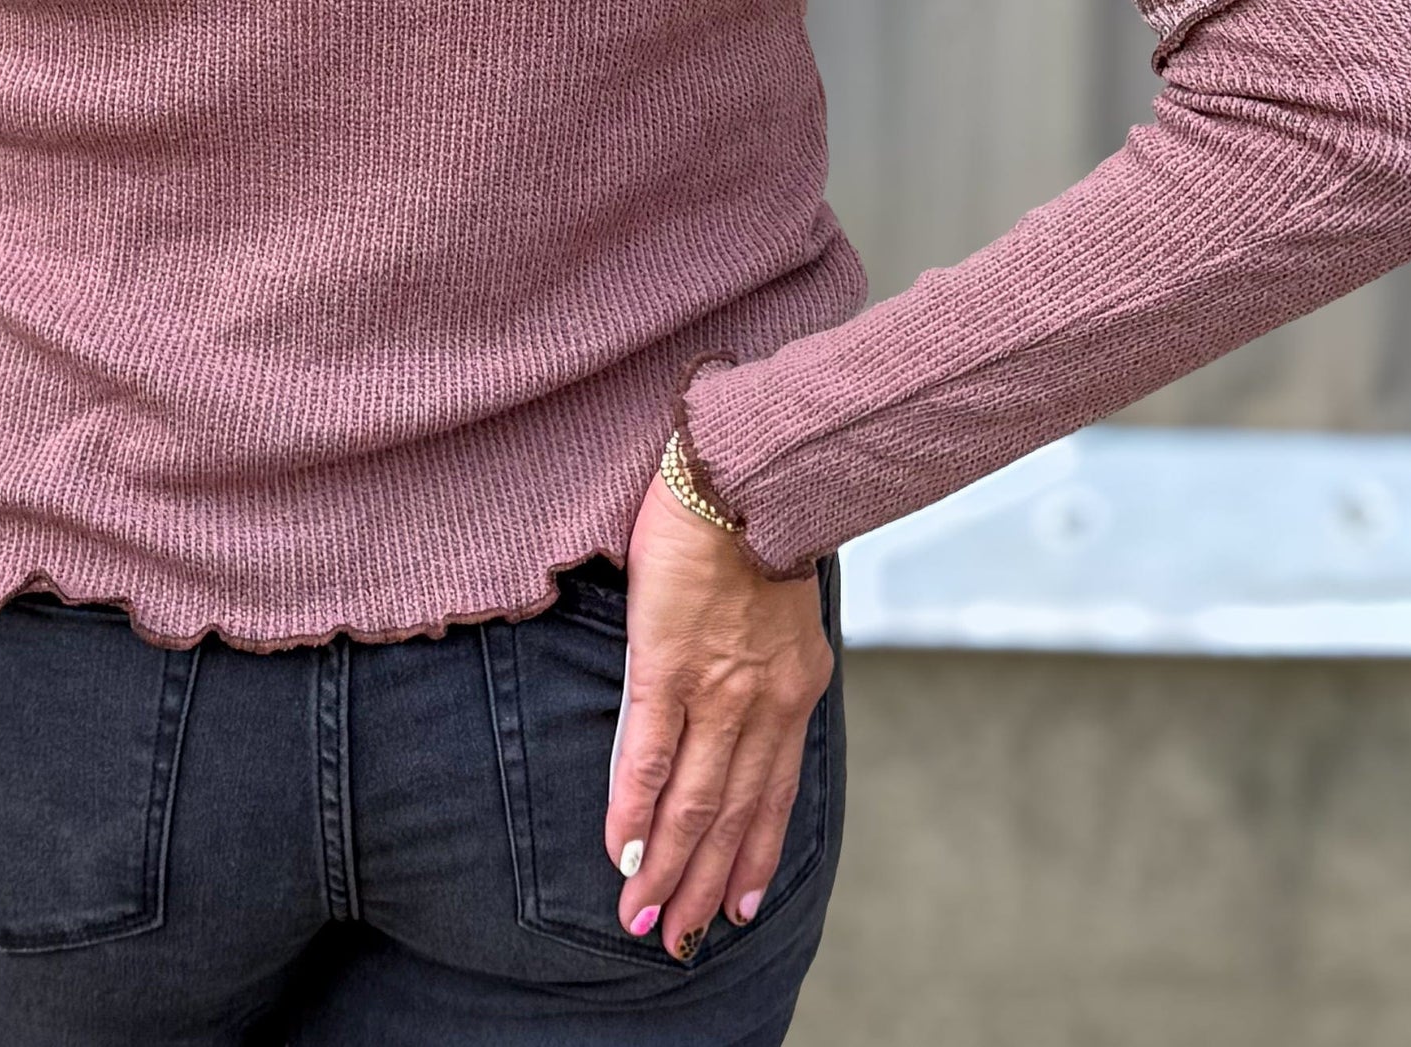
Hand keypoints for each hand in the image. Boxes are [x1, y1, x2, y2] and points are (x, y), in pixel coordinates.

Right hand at [603, 468, 833, 958]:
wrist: (746, 472)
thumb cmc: (756, 526)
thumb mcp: (780, 613)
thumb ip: (763, 665)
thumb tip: (737, 700)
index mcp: (793, 691)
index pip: (772, 796)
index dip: (755, 858)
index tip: (739, 909)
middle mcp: (761, 703)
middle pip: (731, 816)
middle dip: (705, 884)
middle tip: (676, 938)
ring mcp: (715, 688)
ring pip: (692, 801)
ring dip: (666, 866)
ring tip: (642, 913)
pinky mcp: (667, 663)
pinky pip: (647, 753)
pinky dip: (631, 807)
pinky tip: (617, 845)